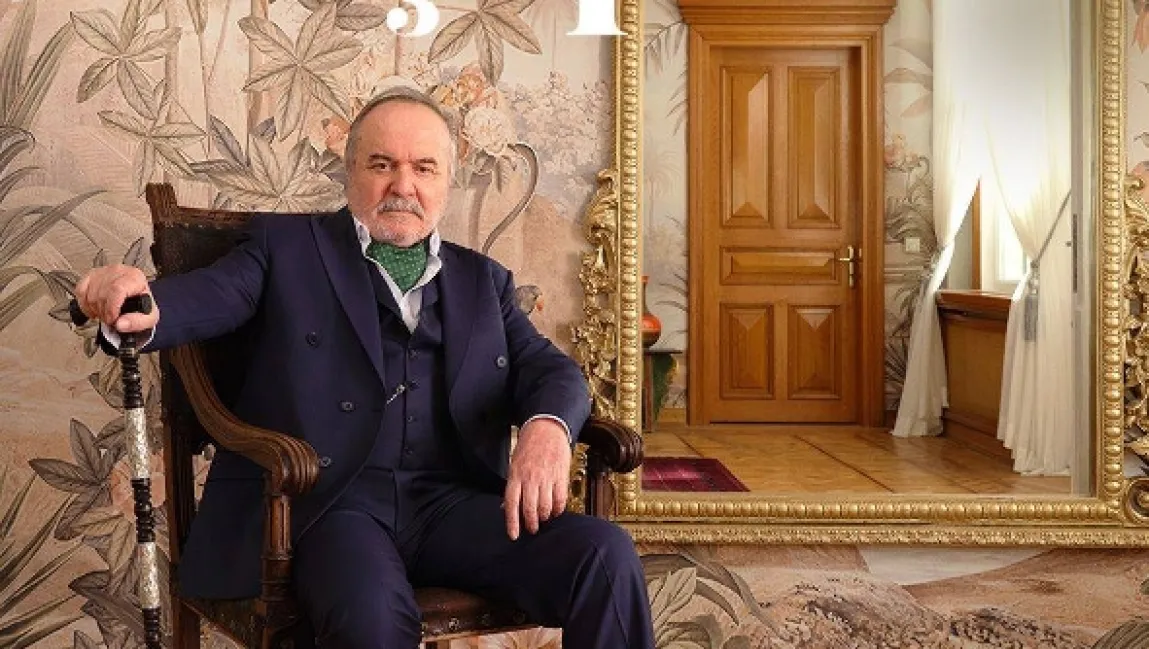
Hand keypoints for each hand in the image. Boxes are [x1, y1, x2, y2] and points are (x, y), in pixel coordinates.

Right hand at [74, 264, 158, 332]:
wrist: (135, 298)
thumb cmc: (142, 305)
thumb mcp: (149, 317)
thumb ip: (138, 322)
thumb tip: (120, 324)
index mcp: (135, 277)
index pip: (117, 289)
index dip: (112, 307)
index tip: (112, 319)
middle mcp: (119, 271)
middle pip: (103, 293)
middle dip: (104, 312)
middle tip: (110, 320)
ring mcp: (103, 272)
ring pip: (90, 293)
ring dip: (95, 309)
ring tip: (104, 314)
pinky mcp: (91, 275)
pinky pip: (80, 290)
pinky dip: (84, 304)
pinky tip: (94, 308)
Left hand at [504, 418, 570, 539]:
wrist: (546, 428)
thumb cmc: (528, 447)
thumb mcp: (514, 465)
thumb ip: (512, 486)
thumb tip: (506, 508)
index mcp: (515, 476)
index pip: (511, 504)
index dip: (512, 522)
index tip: (513, 535)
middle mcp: (530, 478)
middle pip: (529, 508)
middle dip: (531, 523)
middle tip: (532, 529)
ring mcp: (546, 477)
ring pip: (545, 506)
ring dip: (544, 517)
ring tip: (543, 518)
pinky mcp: (560, 476)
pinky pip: (560, 499)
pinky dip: (558, 509)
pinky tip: (555, 510)